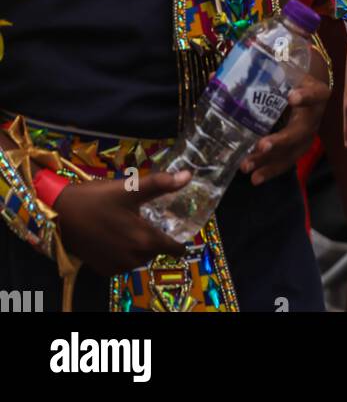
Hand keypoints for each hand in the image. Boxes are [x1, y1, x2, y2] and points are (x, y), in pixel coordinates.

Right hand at [55, 171, 190, 275]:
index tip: (182, 230)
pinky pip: (123, 263)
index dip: (180, 241)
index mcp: (144, 240)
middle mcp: (133, 259)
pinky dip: (125, 253)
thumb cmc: (97, 199)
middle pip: (156, 251)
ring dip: (140, 245)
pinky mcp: (103, 269)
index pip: (173, 248)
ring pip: (140, 257)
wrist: (60, 214)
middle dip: (157, 238)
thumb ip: (161, 183)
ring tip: (133, 225)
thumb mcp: (130, 187)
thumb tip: (188, 176)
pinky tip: (118, 235)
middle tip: (152, 219)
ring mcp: (117, 266)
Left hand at [240, 66, 330, 185]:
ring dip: (270, 162)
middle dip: (280, 140)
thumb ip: (254, 70)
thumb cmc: (291, 79)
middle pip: (300, 131)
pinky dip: (270, 171)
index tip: (291, 97)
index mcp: (315, 92)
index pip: (315, 93)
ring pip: (291, 152)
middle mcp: (314, 116)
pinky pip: (286, 162)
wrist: (310, 92)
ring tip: (247, 166)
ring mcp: (308, 136)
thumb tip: (213, 76)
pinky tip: (254, 179)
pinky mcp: (299, 148)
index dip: (306, 96)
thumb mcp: (281, 71)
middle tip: (262, 145)